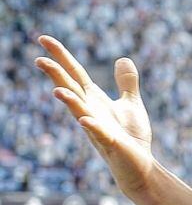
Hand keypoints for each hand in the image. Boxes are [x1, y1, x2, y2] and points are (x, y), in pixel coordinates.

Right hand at [35, 35, 155, 194]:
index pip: (75, 74)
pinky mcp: (112, 144)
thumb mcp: (131, 104)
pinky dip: (92, 127)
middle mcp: (91, 112)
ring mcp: (98, 128)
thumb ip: (126, 82)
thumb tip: (122, 58)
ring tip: (57, 90)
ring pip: (80, 112)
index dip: (61, 56)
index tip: (43, 38)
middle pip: (71, 89)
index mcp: (95, 100)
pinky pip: (100, 134)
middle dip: (56, 76)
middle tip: (39, 59)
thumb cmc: (132, 137)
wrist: (139, 167)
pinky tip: (85, 120)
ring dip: (69, 101)